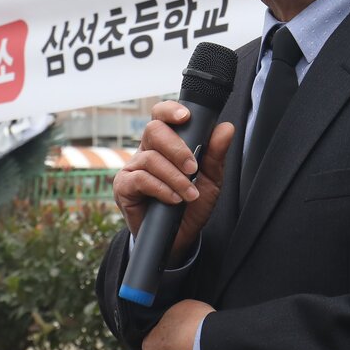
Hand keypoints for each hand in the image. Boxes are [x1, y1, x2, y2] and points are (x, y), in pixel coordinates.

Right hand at [113, 101, 233, 262]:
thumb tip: (226, 128)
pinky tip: (173, 199)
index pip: (161, 116)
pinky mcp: (123, 187)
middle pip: (153, 130)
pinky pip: (140, 179)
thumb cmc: (191, 205)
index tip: (185, 116)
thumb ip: (216, 154)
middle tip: (193, 168)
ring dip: (174, 177)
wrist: (178, 239)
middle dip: (176, 148)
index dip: (169, 111)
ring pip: (150, 158)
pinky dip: (161, 189)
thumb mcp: (210, 180)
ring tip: (189, 194)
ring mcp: (132, 168)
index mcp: (165, 144)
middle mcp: (146, 151)